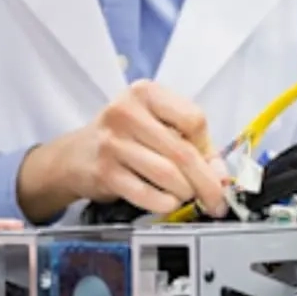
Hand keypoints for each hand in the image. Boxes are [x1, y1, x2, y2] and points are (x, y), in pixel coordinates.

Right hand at [18, 80, 227, 221]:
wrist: (76, 155)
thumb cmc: (124, 136)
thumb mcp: (155, 125)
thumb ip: (189, 143)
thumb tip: (221, 176)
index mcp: (145, 92)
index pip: (193, 119)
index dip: (208, 147)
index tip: (212, 165)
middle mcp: (126, 112)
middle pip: (182, 151)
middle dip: (206, 182)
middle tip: (216, 200)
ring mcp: (113, 142)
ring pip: (167, 174)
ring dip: (185, 192)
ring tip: (187, 196)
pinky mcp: (105, 171)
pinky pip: (146, 193)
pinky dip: (164, 203)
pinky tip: (168, 202)